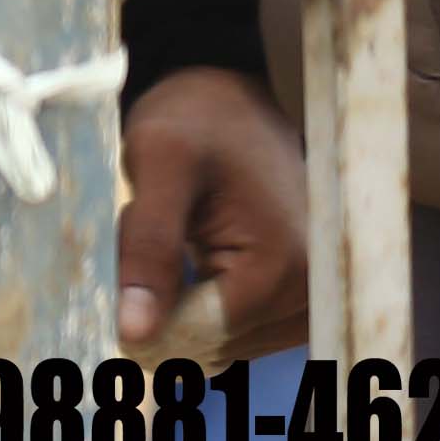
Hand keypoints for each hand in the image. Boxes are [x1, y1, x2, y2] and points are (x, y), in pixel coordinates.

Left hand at [118, 64, 306, 357]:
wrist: (232, 99)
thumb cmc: (195, 119)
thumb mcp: (157, 165)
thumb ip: (148, 247)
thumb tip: (136, 333)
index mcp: (284, 265)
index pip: (206, 335)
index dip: (151, 312)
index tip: (128, 256)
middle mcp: (312, 291)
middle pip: (217, 341)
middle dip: (169, 300)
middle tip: (162, 229)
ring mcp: (311, 297)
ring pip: (225, 338)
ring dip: (186, 301)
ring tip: (184, 236)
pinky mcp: (300, 296)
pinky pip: (240, 327)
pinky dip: (205, 300)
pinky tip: (197, 252)